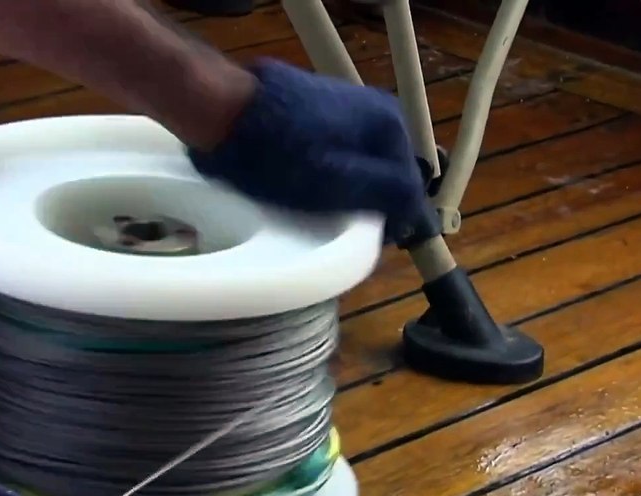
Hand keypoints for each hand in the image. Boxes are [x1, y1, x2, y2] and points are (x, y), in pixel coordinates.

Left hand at [188, 59, 430, 241]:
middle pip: (381, 174)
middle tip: (338, 230)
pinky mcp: (311, 112)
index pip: (408, 186)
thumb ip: (390, 194)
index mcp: (389, 122)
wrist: (219, 110)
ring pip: (355, 165)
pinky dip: (322, 175)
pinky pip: (330, 154)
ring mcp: (341, 106)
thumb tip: (420, 214)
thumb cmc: (279, 151)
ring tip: (316, 213)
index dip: (392, 220)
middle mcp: (373, 108)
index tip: (371, 244)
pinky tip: (299, 189)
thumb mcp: (340, 181)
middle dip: (367, 203)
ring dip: (343, 192)